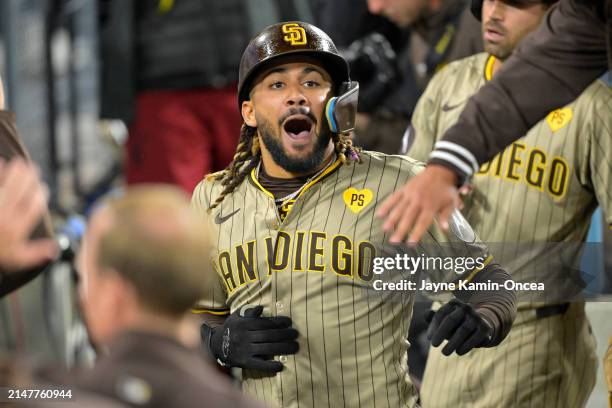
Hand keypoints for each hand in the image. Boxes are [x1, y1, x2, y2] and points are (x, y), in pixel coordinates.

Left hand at [0, 158, 56, 272]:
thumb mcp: (17, 259)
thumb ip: (37, 253)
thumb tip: (55, 248)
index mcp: (15, 230)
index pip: (32, 208)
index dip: (40, 196)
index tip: (44, 189)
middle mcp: (3, 218)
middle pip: (19, 193)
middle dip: (29, 179)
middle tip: (34, 169)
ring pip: (5, 187)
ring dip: (14, 173)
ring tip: (20, 163)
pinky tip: (1, 163)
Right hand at [202, 305, 298, 372]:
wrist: (216, 346)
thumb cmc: (231, 328)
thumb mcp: (236, 316)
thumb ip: (249, 311)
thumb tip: (261, 308)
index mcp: (244, 324)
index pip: (265, 323)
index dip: (278, 322)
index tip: (290, 322)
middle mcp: (245, 337)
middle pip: (269, 335)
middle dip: (285, 334)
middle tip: (296, 334)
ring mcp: (245, 350)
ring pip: (267, 349)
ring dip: (283, 348)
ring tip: (295, 347)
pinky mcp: (244, 362)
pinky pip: (259, 364)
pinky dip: (270, 366)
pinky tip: (280, 366)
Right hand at [377, 164, 458, 243]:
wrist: (441, 170)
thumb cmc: (446, 189)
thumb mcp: (451, 202)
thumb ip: (446, 216)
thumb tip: (444, 229)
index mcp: (431, 206)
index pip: (422, 222)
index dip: (416, 233)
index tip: (410, 243)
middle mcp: (419, 201)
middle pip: (408, 217)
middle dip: (400, 230)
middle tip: (393, 241)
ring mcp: (410, 194)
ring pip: (399, 208)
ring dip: (391, 219)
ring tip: (385, 229)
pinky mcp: (404, 189)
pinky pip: (394, 198)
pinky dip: (386, 206)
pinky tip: (380, 214)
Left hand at [425, 299, 492, 355]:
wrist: (480, 326)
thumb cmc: (457, 324)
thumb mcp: (445, 319)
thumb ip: (434, 317)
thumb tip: (426, 314)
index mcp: (454, 303)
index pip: (441, 314)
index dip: (434, 326)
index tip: (429, 339)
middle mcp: (466, 307)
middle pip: (451, 320)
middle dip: (441, 333)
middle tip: (433, 345)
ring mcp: (476, 317)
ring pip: (462, 330)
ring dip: (452, 342)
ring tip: (444, 352)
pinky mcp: (485, 328)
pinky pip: (474, 338)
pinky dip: (465, 346)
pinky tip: (458, 352)